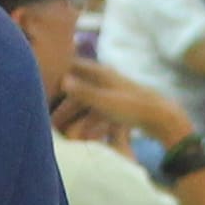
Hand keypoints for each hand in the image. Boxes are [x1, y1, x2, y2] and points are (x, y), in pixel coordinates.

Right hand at [62, 62, 188, 147]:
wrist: (161, 117)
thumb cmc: (132, 107)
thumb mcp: (104, 101)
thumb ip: (83, 92)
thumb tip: (62, 80)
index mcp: (101, 74)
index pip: (75, 66)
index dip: (59, 72)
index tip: (42, 80)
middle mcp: (106, 80)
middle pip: (80, 90)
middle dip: (66, 106)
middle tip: (52, 121)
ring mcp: (114, 93)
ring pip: (89, 104)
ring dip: (78, 118)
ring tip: (67, 134)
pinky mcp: (121, 106)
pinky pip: (100, 114)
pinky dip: (91, 124)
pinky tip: (86, 138)